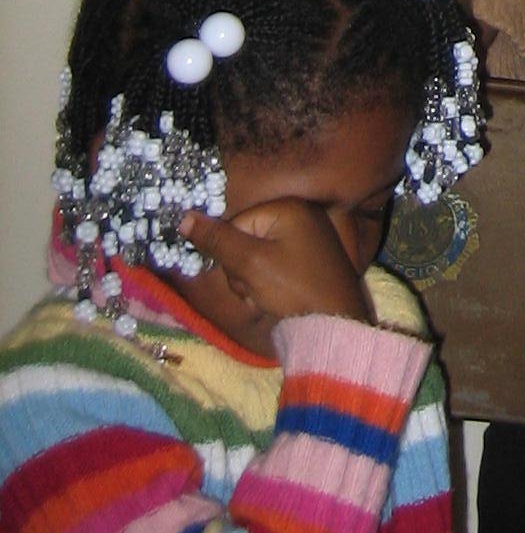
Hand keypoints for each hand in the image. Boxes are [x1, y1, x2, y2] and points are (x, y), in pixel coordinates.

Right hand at [179, 197, 372, 330]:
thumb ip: (217, 241)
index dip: (231, 254)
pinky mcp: (306, 263)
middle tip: (258, 288)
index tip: (245, 274)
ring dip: (252, 283)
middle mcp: (299, 217)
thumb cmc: (293, 288)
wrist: (334, 324)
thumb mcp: (250, 264)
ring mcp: (305, 241)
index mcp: (289, 208)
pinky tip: (276, 301)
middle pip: (244, 241)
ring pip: (253, 260)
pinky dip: (267, 287)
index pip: (236, 223)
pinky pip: (271, 269)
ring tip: (268, 297)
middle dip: (243, 271)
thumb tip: (183, 218)